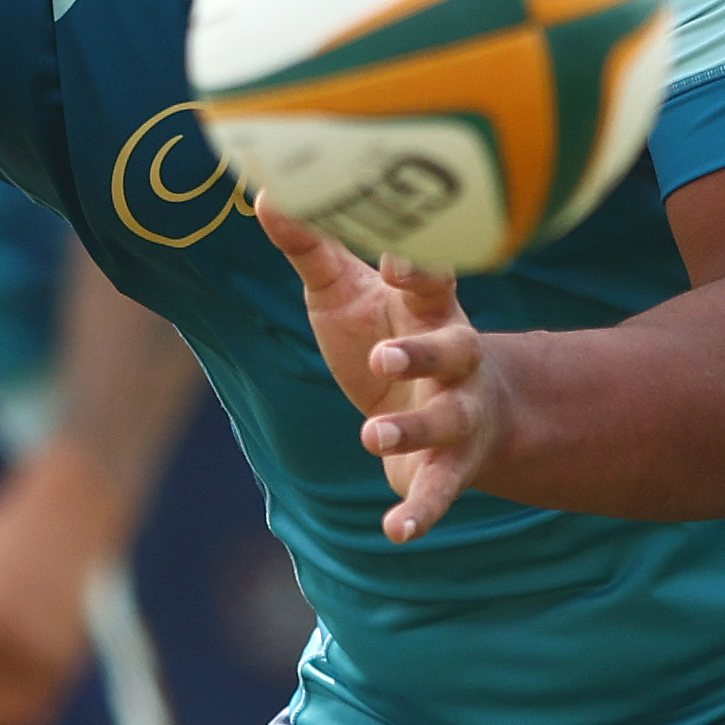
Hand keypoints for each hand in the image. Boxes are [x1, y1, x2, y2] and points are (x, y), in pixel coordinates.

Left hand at [259, 205, 511, 544]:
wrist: (447, 410)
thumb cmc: (383, 333)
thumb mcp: (342, 293)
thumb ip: (310, 249)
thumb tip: (264, 193)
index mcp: (429, 306)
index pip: (435, 279)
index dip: (421, 268)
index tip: (397, 255)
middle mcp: (457, 357)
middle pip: (456, 348)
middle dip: (422, 353)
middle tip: (382, 357)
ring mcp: (459, 413)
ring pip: (449, 419)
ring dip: (414, 429)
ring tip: (371, 435)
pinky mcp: (452, 467)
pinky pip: (443, 491)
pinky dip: (422, 512)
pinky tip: (396, 532)